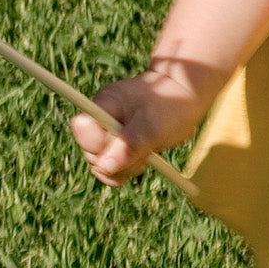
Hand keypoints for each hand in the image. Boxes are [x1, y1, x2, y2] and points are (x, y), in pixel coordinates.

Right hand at [71, 72, 202, 186]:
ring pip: (102, 164)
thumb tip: (103, 167)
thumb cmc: (171, 105)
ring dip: (125, 168)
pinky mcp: (117, 146)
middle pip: (91, 152)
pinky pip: (112, 168)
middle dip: (116, 161)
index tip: (122, 142)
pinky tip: (142, 161)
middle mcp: (101, 119)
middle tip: (143, 152)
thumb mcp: (153, 126)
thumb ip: (128, 146)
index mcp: (104, 104)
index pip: (83, 128)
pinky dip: (126, 170)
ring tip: (147, 153)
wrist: (185, 97)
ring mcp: (108, 133)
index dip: (97, 143)